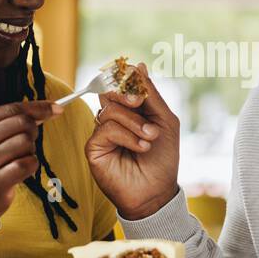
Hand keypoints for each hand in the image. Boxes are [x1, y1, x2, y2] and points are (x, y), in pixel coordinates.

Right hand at [0, 100, 61, 220]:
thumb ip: (6, 124)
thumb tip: (43, 111)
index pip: (10, 109)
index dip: (36, 107)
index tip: (55, 108)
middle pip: (21, 123)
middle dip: (33, 130)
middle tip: (27, 143)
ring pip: (26, 142)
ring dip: (30, 150)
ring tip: (18, 158)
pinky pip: (28, 163)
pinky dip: (31, 165)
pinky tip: (22, 169)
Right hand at [85, 64, 179, 219]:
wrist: (157, 191)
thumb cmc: (163, 158)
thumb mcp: (165, 121)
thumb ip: (151, 94)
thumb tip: (139, 66)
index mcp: (130, 110)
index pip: (120, 84)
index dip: (126, 77)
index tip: (137, 78)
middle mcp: (113, 119)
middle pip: (110, 91)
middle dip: (127, 94)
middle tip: (141, 103)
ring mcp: (102, 133)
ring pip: (110, 110)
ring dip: (135, 123)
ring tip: (150, 138)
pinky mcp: (94, 147)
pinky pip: (106, 129)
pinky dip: (127, 136)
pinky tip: (141, 148)